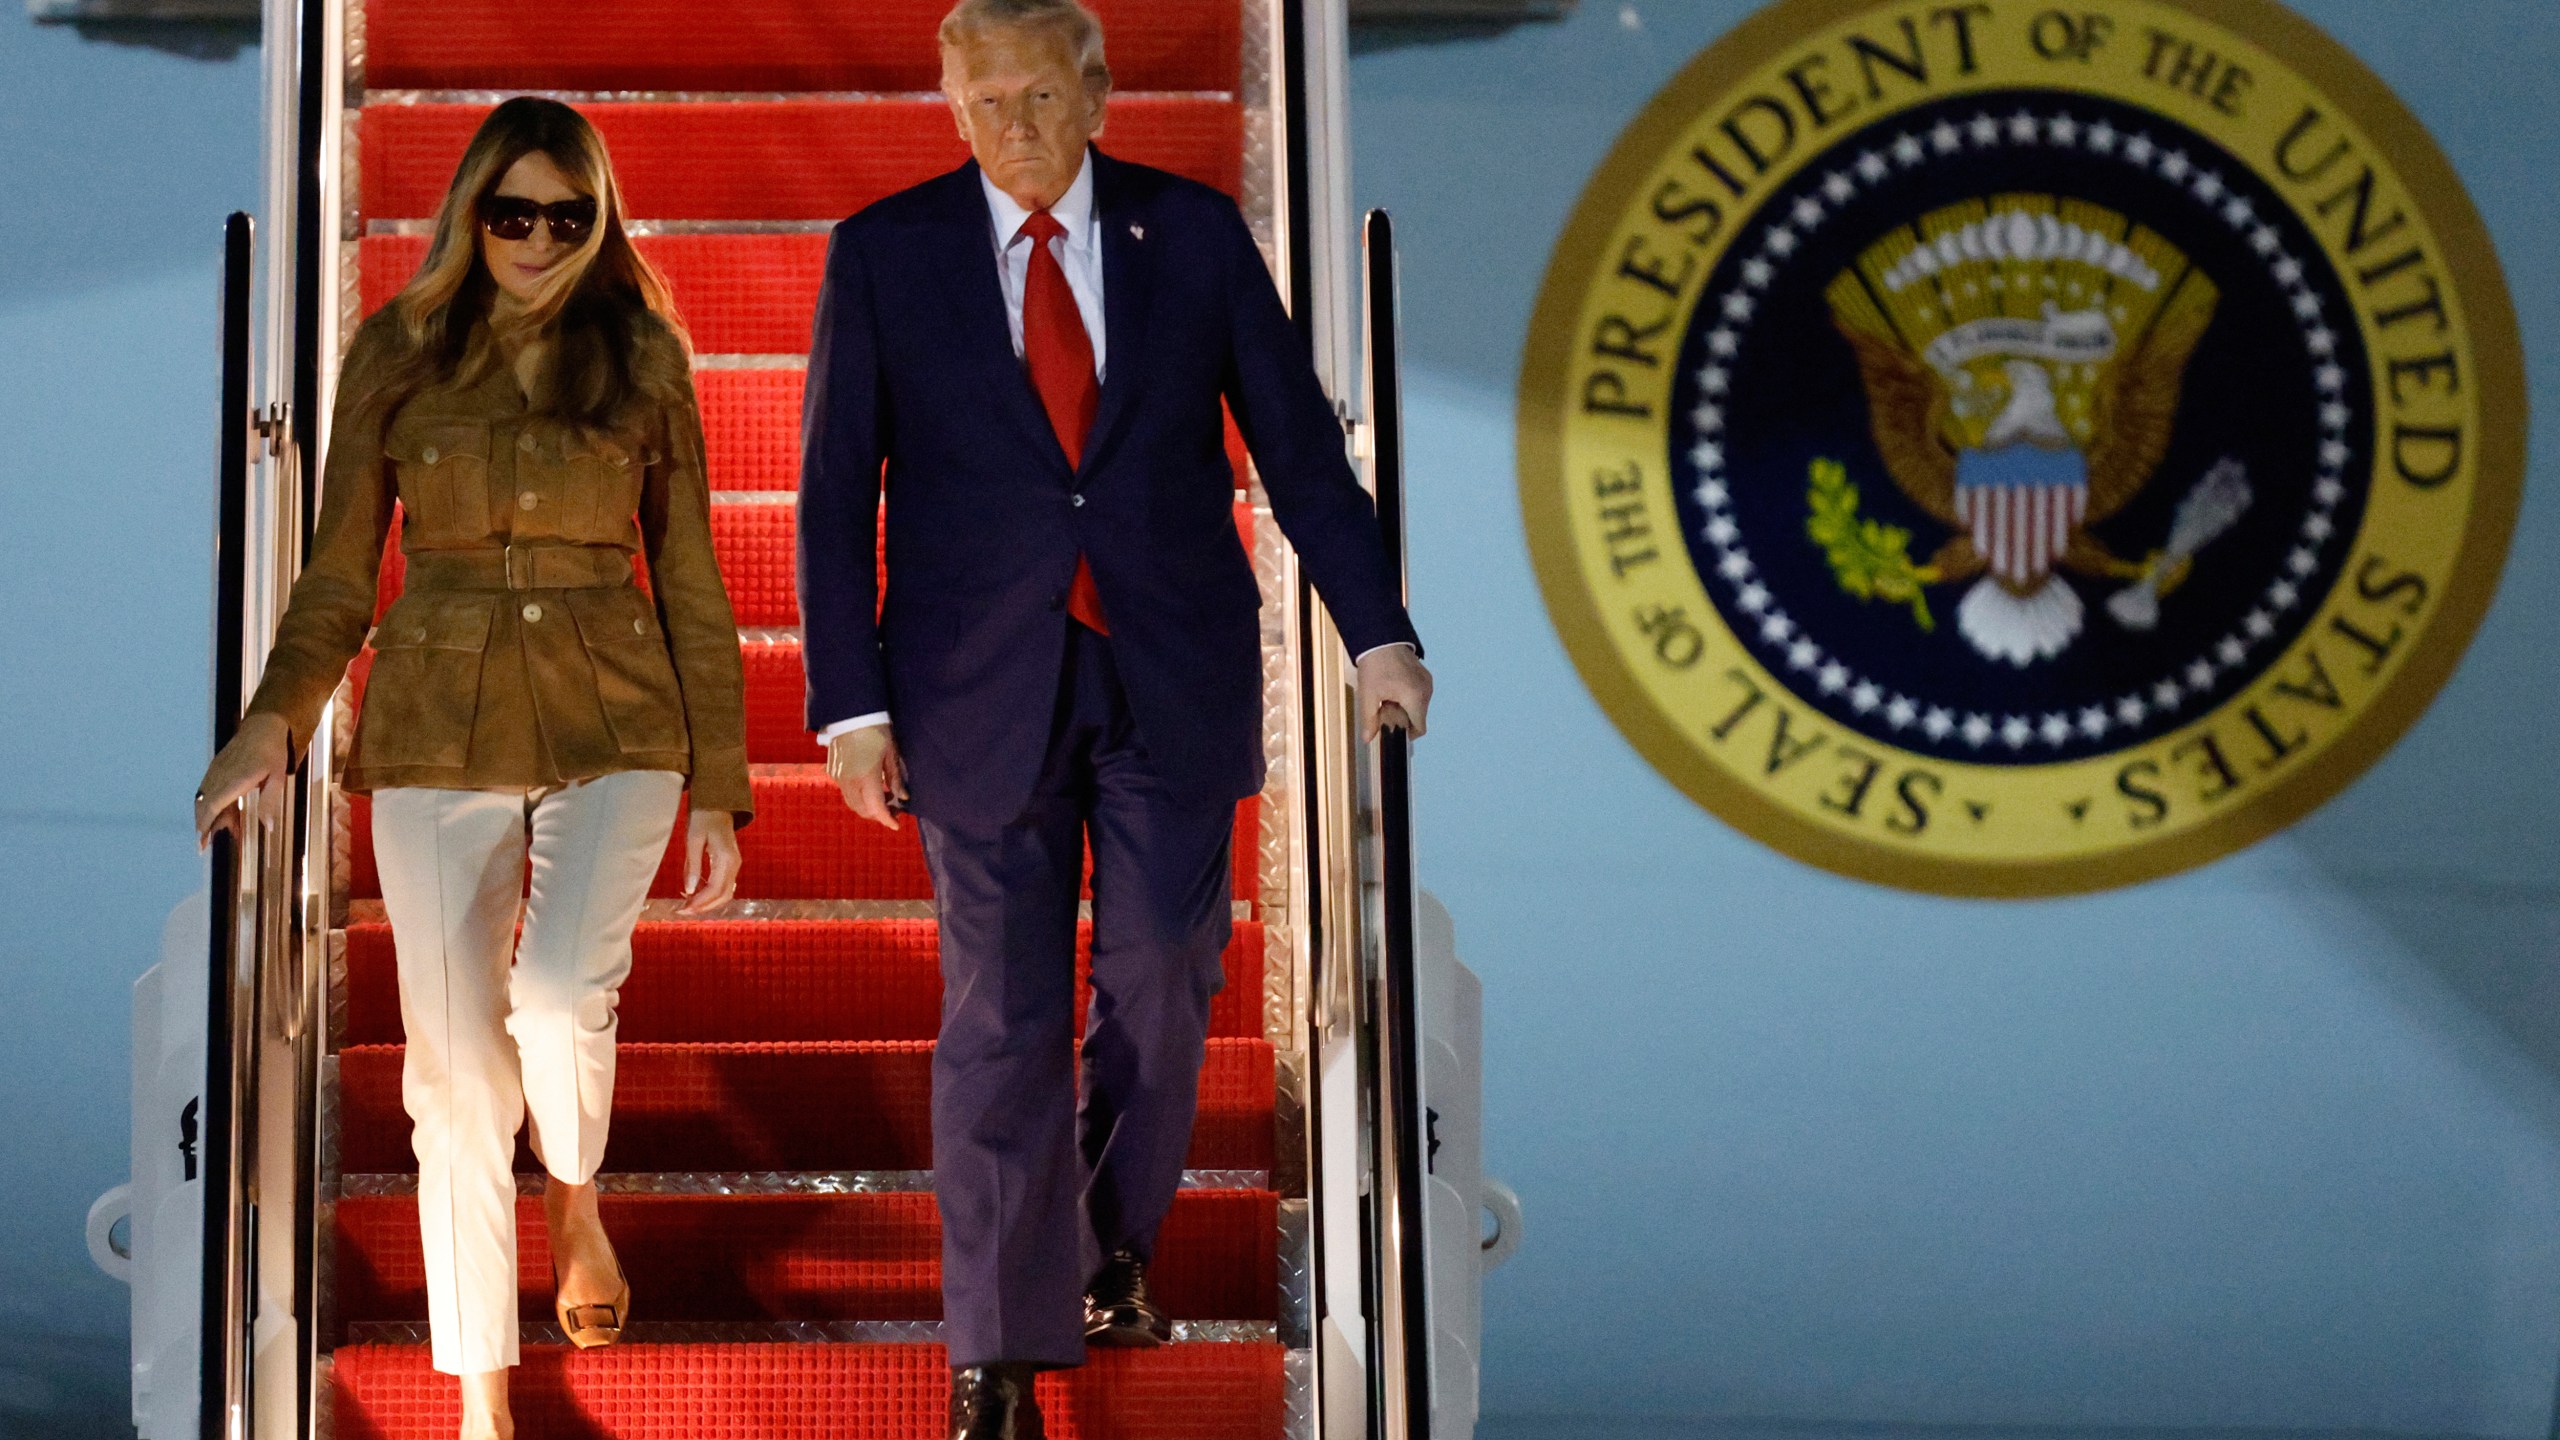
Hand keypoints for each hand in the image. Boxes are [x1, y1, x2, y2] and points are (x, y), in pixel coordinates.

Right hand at [195, 712, 290, 849]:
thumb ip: (269, 803)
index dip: (204, 827)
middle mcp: (218, 777)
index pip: (212, 808)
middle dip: (202, 826)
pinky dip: (210, 805)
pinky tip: (222, 814)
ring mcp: (215, 771)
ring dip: (207, 817)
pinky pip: (208, 790)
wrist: (263, 726)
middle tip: (204, 845)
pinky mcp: (216, 768)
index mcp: (232, 781)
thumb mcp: (277, 778)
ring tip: (216, 832)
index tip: (201, 844)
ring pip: (204, 799)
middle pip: (203, 806)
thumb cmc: (272, 752)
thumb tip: (267, 827)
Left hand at [678, 807, 742, 915]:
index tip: (683, 908)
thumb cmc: (703, 818)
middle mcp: (734, 864)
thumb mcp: (693, 839)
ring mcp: (735, 864)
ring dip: (708, 902)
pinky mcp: (731, 864)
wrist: (717, 804)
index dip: (700, 902)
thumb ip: (692, 865)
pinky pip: (724, 885)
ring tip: (688, 904)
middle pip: (724, 895)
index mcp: (725, 858)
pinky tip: (695, 893)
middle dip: (704, 906)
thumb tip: (689, 890)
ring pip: (726, 893)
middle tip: (683, 910)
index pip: (715, 889)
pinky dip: (711, 894)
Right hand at [827, 724, 906, 828]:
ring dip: (868, 807)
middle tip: (895, 808)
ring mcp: (839, 777)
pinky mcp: (833, 772)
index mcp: (866, 777)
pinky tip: (871, 788)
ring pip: (853, 803)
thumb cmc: (876, 730)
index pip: (877, 808)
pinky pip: (846, 793)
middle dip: (879, 814)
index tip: (897, 825)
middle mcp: (849, 781)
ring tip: (885, 798)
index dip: (887, 820)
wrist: (851, 713)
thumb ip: (896, 778)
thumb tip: (903, 797)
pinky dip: (858, 797)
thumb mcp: (891, 753)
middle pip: (863, 810)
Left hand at [1356, 645, 1433, 742]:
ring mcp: (1427, 682)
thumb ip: (1369, 720)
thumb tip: (1368, 739)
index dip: (1406, 733)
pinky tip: (1394, 687)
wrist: (1381, 638)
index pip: (1420, 728)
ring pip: (1419, 707)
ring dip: (1405, 708)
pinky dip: (1409, 697)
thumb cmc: (1374, 665)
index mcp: (1415, 698)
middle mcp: (1426, 691)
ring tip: (1388, 695)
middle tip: (1384, 707)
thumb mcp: (1368, 695)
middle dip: (1403, 718)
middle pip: (1418, 718)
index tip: (1392, 727)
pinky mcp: (1425, 675)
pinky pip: (1420, 695)